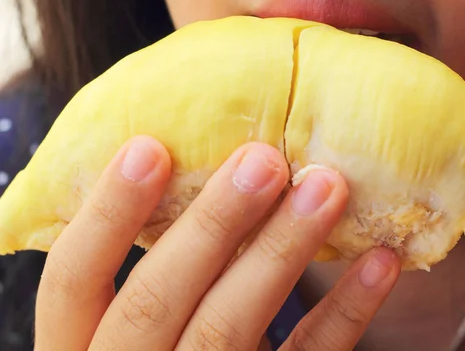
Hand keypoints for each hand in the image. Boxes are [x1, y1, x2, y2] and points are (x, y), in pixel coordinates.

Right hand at [35, 136, 400, 349]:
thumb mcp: (134, 322)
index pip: (71, 280)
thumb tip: (206, 168)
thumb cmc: (163, 347)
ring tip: (326, 188)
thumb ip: (156, 269)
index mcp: (82, 345)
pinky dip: (345, 313)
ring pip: (227, 329)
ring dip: (281, 251)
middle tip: (264, 161)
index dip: (107, 214)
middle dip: (212, 226)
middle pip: (155, 301)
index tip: (149, 147)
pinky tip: (378, 261)